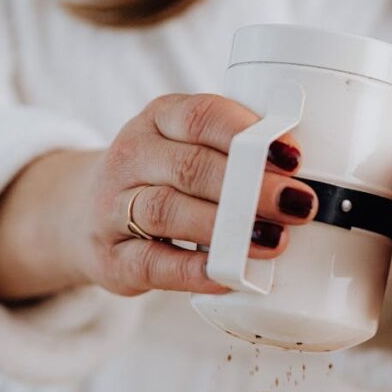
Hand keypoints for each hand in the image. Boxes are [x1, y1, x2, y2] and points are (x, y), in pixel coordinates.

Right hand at [0, 95, 316, 302]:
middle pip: (189, 166)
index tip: (294, 156)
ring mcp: (112, 209)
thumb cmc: (161, 180)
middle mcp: (129, 157)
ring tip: (274, 241)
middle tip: (298, 204)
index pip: (202, 115)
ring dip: (226, 228)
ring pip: (166, 211)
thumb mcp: (185, 148)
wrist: (83, 215)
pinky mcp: (110, 258)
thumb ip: (234, 153)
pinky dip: (194, 272)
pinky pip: (153, 264)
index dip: (249, 134)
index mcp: (157, 119)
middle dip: (249, 187)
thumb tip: (308, 176)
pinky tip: (230, 277)